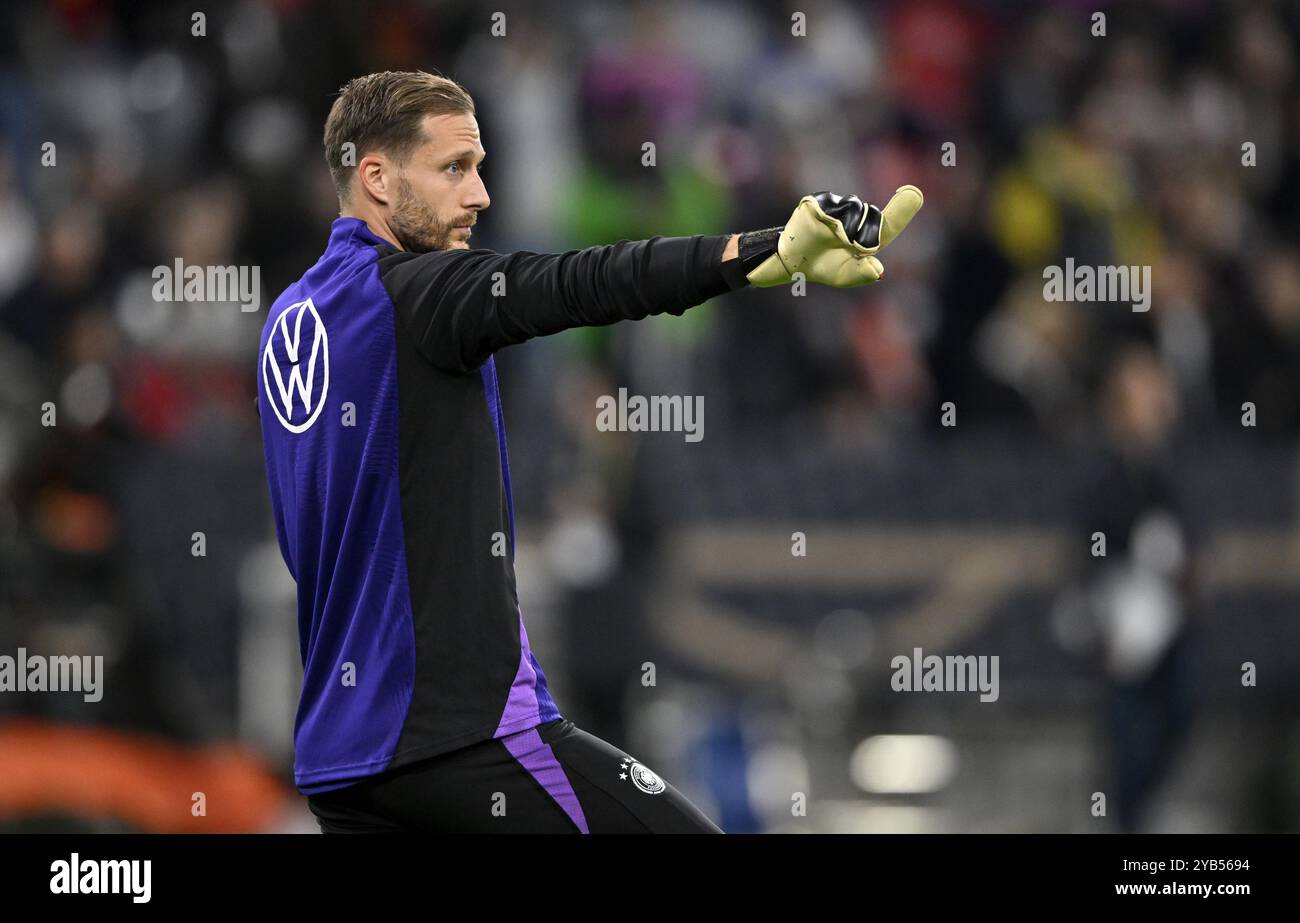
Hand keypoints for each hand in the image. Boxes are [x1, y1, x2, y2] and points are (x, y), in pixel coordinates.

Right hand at [747, 186, 923, 287]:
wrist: (791, 262)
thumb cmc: (820, 267)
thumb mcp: (843, 276)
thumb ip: (861, 273)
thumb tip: (878, 270)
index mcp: (866, 236)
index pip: (889, 223)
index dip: (903, 209)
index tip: (914, 193)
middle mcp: (855, 217)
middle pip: (871, 219)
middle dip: (860, 237)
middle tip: (843, 247)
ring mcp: (837, 206)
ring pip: (853, 212)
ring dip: (844, 231)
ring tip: (828, 239)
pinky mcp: (819, 202)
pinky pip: (832, 210)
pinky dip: (829, 223)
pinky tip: (817, 229)